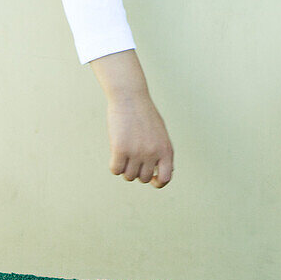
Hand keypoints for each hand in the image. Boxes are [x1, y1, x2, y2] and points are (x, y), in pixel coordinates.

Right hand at [91, 50, 173, 187]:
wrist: (131, 97)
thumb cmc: (145, 115)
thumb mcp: (161, 133)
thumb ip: (162, 153)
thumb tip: (162, 175)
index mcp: (166, 149)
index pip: (165, 178)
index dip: (157, 182)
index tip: (150, 178)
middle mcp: (153, 153)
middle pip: (143, 178)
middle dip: (137, 171)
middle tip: (133, 156)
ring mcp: (137, 152)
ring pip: (128, 175)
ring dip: (125, 167)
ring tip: (126, 151)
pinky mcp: (120, 149)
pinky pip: (115, 170)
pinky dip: (114, 165)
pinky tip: (116, 153)